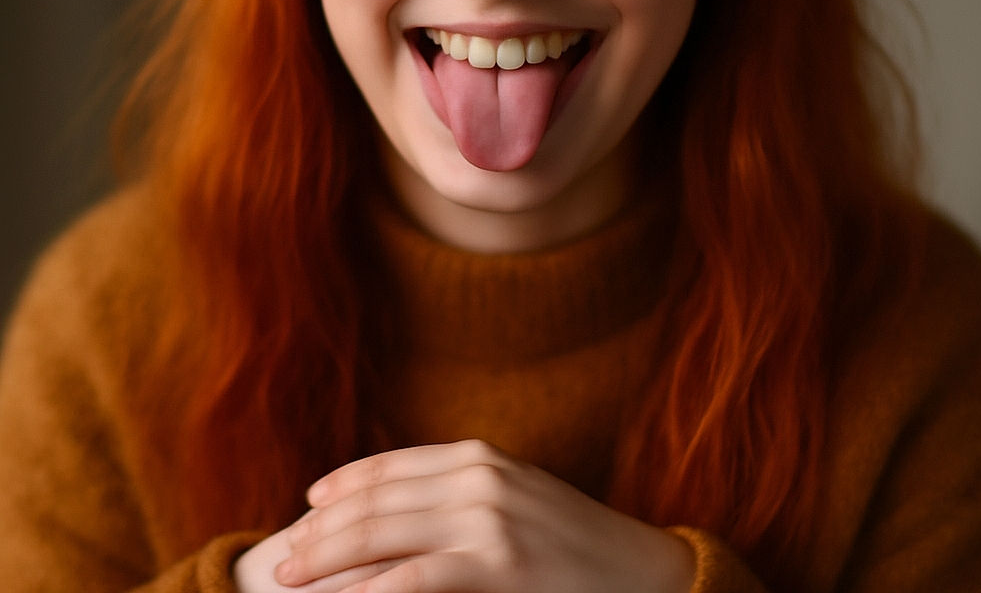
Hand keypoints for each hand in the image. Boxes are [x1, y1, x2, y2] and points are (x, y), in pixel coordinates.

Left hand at [269, 439, 694, 592]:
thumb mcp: (515, 498)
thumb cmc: (573, 542)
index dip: (344, 484)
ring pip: (384, 534)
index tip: (308, 506)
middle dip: (322, 531)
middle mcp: (478, 476)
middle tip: (282, 558)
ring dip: (329, 560)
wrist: (643, 571)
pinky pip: (416, 579)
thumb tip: (401, 509)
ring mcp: (488, 517)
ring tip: (291, 580)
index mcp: (479, 456)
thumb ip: (463, 493)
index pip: (391, 465)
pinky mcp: (499, 563)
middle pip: (377, 499)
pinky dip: (370, 591)